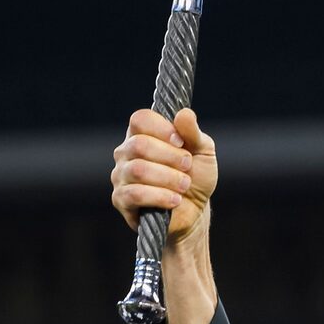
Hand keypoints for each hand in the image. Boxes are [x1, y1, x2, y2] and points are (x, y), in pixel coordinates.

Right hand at [108, 107, 218, 243]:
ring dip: (168, 178)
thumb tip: (184, 113)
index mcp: (142, 134)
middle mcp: (126, 152)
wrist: (194, 210)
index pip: (140, 119)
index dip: (162, 128)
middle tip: (187, 166)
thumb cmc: (196, 176)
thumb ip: (193, 132)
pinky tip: (175, 200)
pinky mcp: (120, 199)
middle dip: (170, 157)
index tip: (181, 142)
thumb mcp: (203, 151)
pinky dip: (160, 197)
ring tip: (185, 185)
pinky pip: (134, 194)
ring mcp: (120, 175)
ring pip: (138, 170)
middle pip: (139, 144)